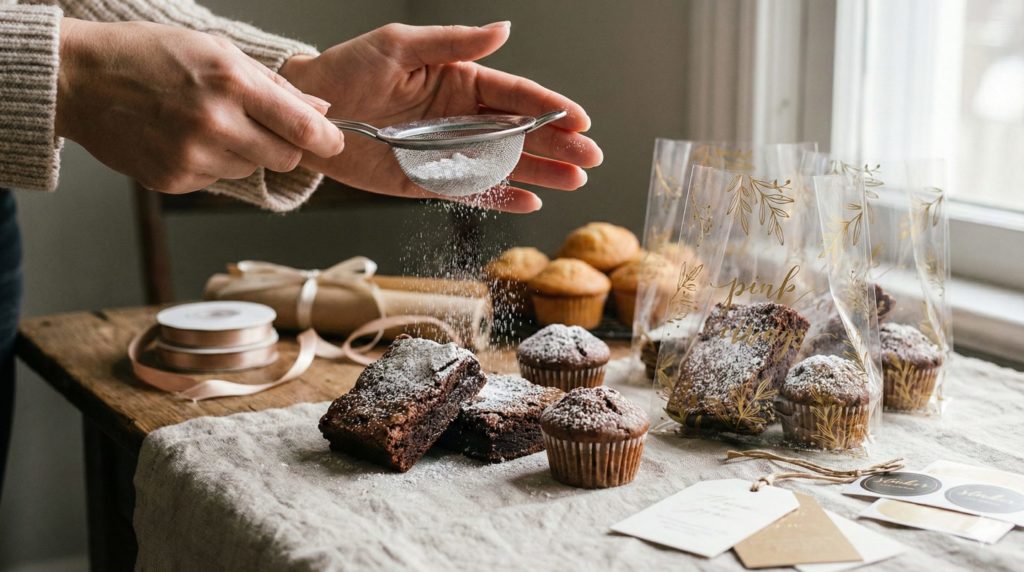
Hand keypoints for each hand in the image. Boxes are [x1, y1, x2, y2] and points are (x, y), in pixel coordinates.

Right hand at [55, 19, 344, 193]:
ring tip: (206, 124)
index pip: (302, 127)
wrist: (79, 80)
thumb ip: (274, 85)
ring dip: (243, 153)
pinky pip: (217, 181)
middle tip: (262, 127)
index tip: (334, 141)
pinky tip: (183, 139)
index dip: (326, 139)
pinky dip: (211, 164)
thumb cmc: (149, 55)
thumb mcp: (216, 50)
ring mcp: (193, 156)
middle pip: (285, 159)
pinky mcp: (174, 180)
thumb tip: (320, 110)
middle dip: (284, 147)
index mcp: (231, 82)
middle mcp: (215, 123)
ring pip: (251, 170)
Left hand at [280, 22, 602, 212]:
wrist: (310, 111)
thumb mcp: (401, 45)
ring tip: (576, 181)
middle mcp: (462, 117)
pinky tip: (531, 200)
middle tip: (590, 157)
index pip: (515, 94)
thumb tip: (503, 29)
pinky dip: (501, 198)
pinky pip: (473, 193)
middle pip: (521, 132)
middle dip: (558, 144)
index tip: (579, 119)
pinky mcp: (430, 182)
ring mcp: (449, 152)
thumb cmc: (349, 70)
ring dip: (542, 172)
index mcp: (460, 81)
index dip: (550, 106)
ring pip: (506, 164)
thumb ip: (454, 42)